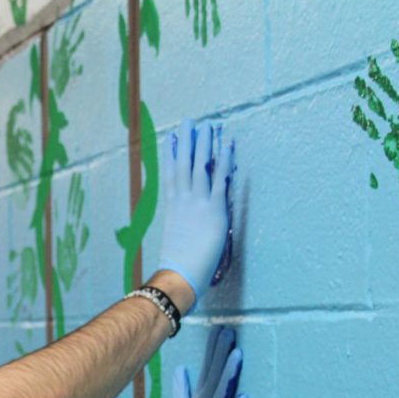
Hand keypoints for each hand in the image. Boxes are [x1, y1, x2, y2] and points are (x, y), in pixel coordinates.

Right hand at [148, 326, 247, 397]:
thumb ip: (181, 390)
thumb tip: (181, 368)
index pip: (205, 369)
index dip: (212, 349)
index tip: (219, 328)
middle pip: (213, 376)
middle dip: (221, 352)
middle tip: (229, 330)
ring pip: (221, 394)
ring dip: (229, 374)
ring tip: (237, 354)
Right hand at [159, 118, 233, 302]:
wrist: (178, 275)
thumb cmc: (176, 267)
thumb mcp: (176, 242)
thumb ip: (182, 231)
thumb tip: (185, 233)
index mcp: (173, 209)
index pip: (171, 176)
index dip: (171, 156)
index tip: (172, 140)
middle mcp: (183, 201)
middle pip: (184, 165)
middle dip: (187, 142)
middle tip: (190, 122)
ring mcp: (197, 203)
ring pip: (200, 166)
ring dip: (204, 144)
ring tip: (207, 125)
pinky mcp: (214, 209)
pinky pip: (220, 178)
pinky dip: (224, 159)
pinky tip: (227, 143)